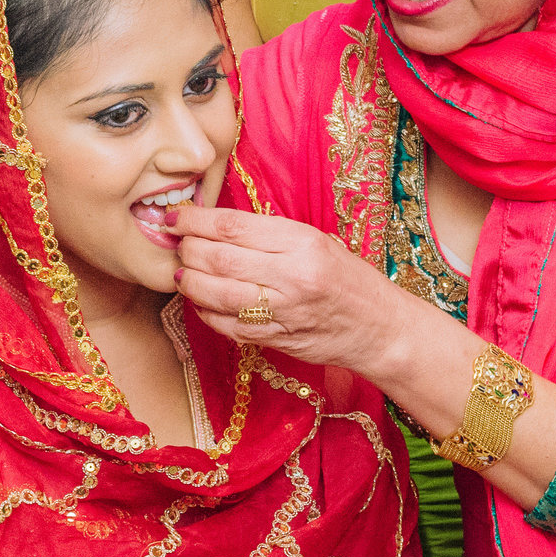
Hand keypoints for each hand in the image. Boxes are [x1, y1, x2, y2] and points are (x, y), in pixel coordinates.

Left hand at [170, 203, 433, 387]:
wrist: (379, 327)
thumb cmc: (348, 279)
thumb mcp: (317, 242)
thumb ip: (270, 234)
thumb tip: (216, 226)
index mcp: (302, 243)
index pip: (233, 226)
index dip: (195, 221)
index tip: (176, 217)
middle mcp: (291, 276)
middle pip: (218, 258)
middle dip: (187, 250)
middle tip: (176, 245)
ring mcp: (282, 311)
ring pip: (216, 294)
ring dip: (190, 282)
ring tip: (181, 273)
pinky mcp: (276, 338)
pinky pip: (227, 325)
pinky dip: (206, 312)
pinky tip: (200, 301)